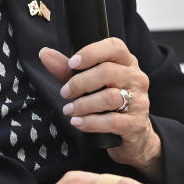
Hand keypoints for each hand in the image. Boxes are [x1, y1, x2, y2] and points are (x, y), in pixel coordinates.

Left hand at [39, 40, 162, 179]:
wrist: (133, 135)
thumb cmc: (109, 104)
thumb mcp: (89, 84)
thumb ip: (67, 70)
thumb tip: (45, 53)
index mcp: (127, 63)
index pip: (114, 47)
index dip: (91, 52)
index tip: (72, 63)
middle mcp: (136, 78)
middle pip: (107, 72)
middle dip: (80, 83)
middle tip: (65, 93)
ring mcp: (139, 101)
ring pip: (109, 97)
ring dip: (83, 104)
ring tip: (69, 110)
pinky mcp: (136, 123)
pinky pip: (112, 121)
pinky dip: (90, 122)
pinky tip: (78, 122)